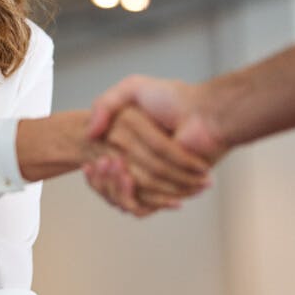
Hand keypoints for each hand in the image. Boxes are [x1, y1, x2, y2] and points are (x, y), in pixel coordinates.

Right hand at [84, 76, 229, 214]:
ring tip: (116, 166)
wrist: (204, 115)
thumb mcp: (132, 88)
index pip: (102, 171)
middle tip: (104, 162)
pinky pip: (142, 206)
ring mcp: (155, 180)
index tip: (90, 163)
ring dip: (113, 187)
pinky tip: (126, 177)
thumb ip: (104, 104)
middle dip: (102, 180)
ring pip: (122, 198)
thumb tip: (89, 134)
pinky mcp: (168, 192)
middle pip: (110, 188)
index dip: (94, 174)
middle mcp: (141, 166)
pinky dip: (130, 196)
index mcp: (130, 148)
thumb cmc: (174, 99)